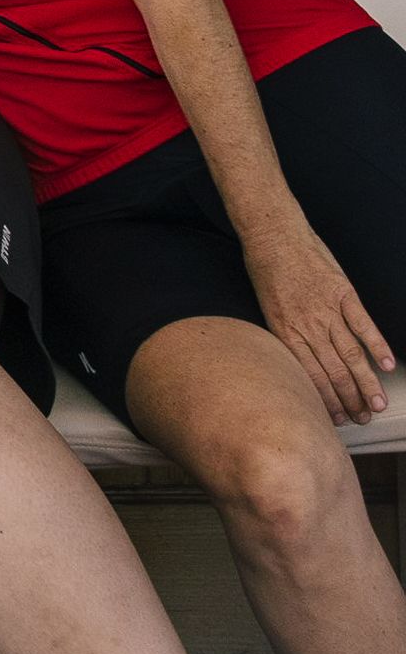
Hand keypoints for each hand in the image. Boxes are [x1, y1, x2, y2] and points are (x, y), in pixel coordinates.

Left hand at [245, 220, 394, 423]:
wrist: (273, 234)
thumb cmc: (266, 270)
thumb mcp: (266, 307)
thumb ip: (286, 333)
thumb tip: (300, 361)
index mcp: (284, 331)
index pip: (309, 375)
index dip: (324, 399)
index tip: (335, 418)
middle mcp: (307, 325)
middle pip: (333, 370)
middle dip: (348, 399)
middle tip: (361, 418)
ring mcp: (327, 309)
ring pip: (350, 353)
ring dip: (365, 381)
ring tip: (376, 404)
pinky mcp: (342, 292)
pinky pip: (363, 324)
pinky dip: (377, 345)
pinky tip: (386, 364)